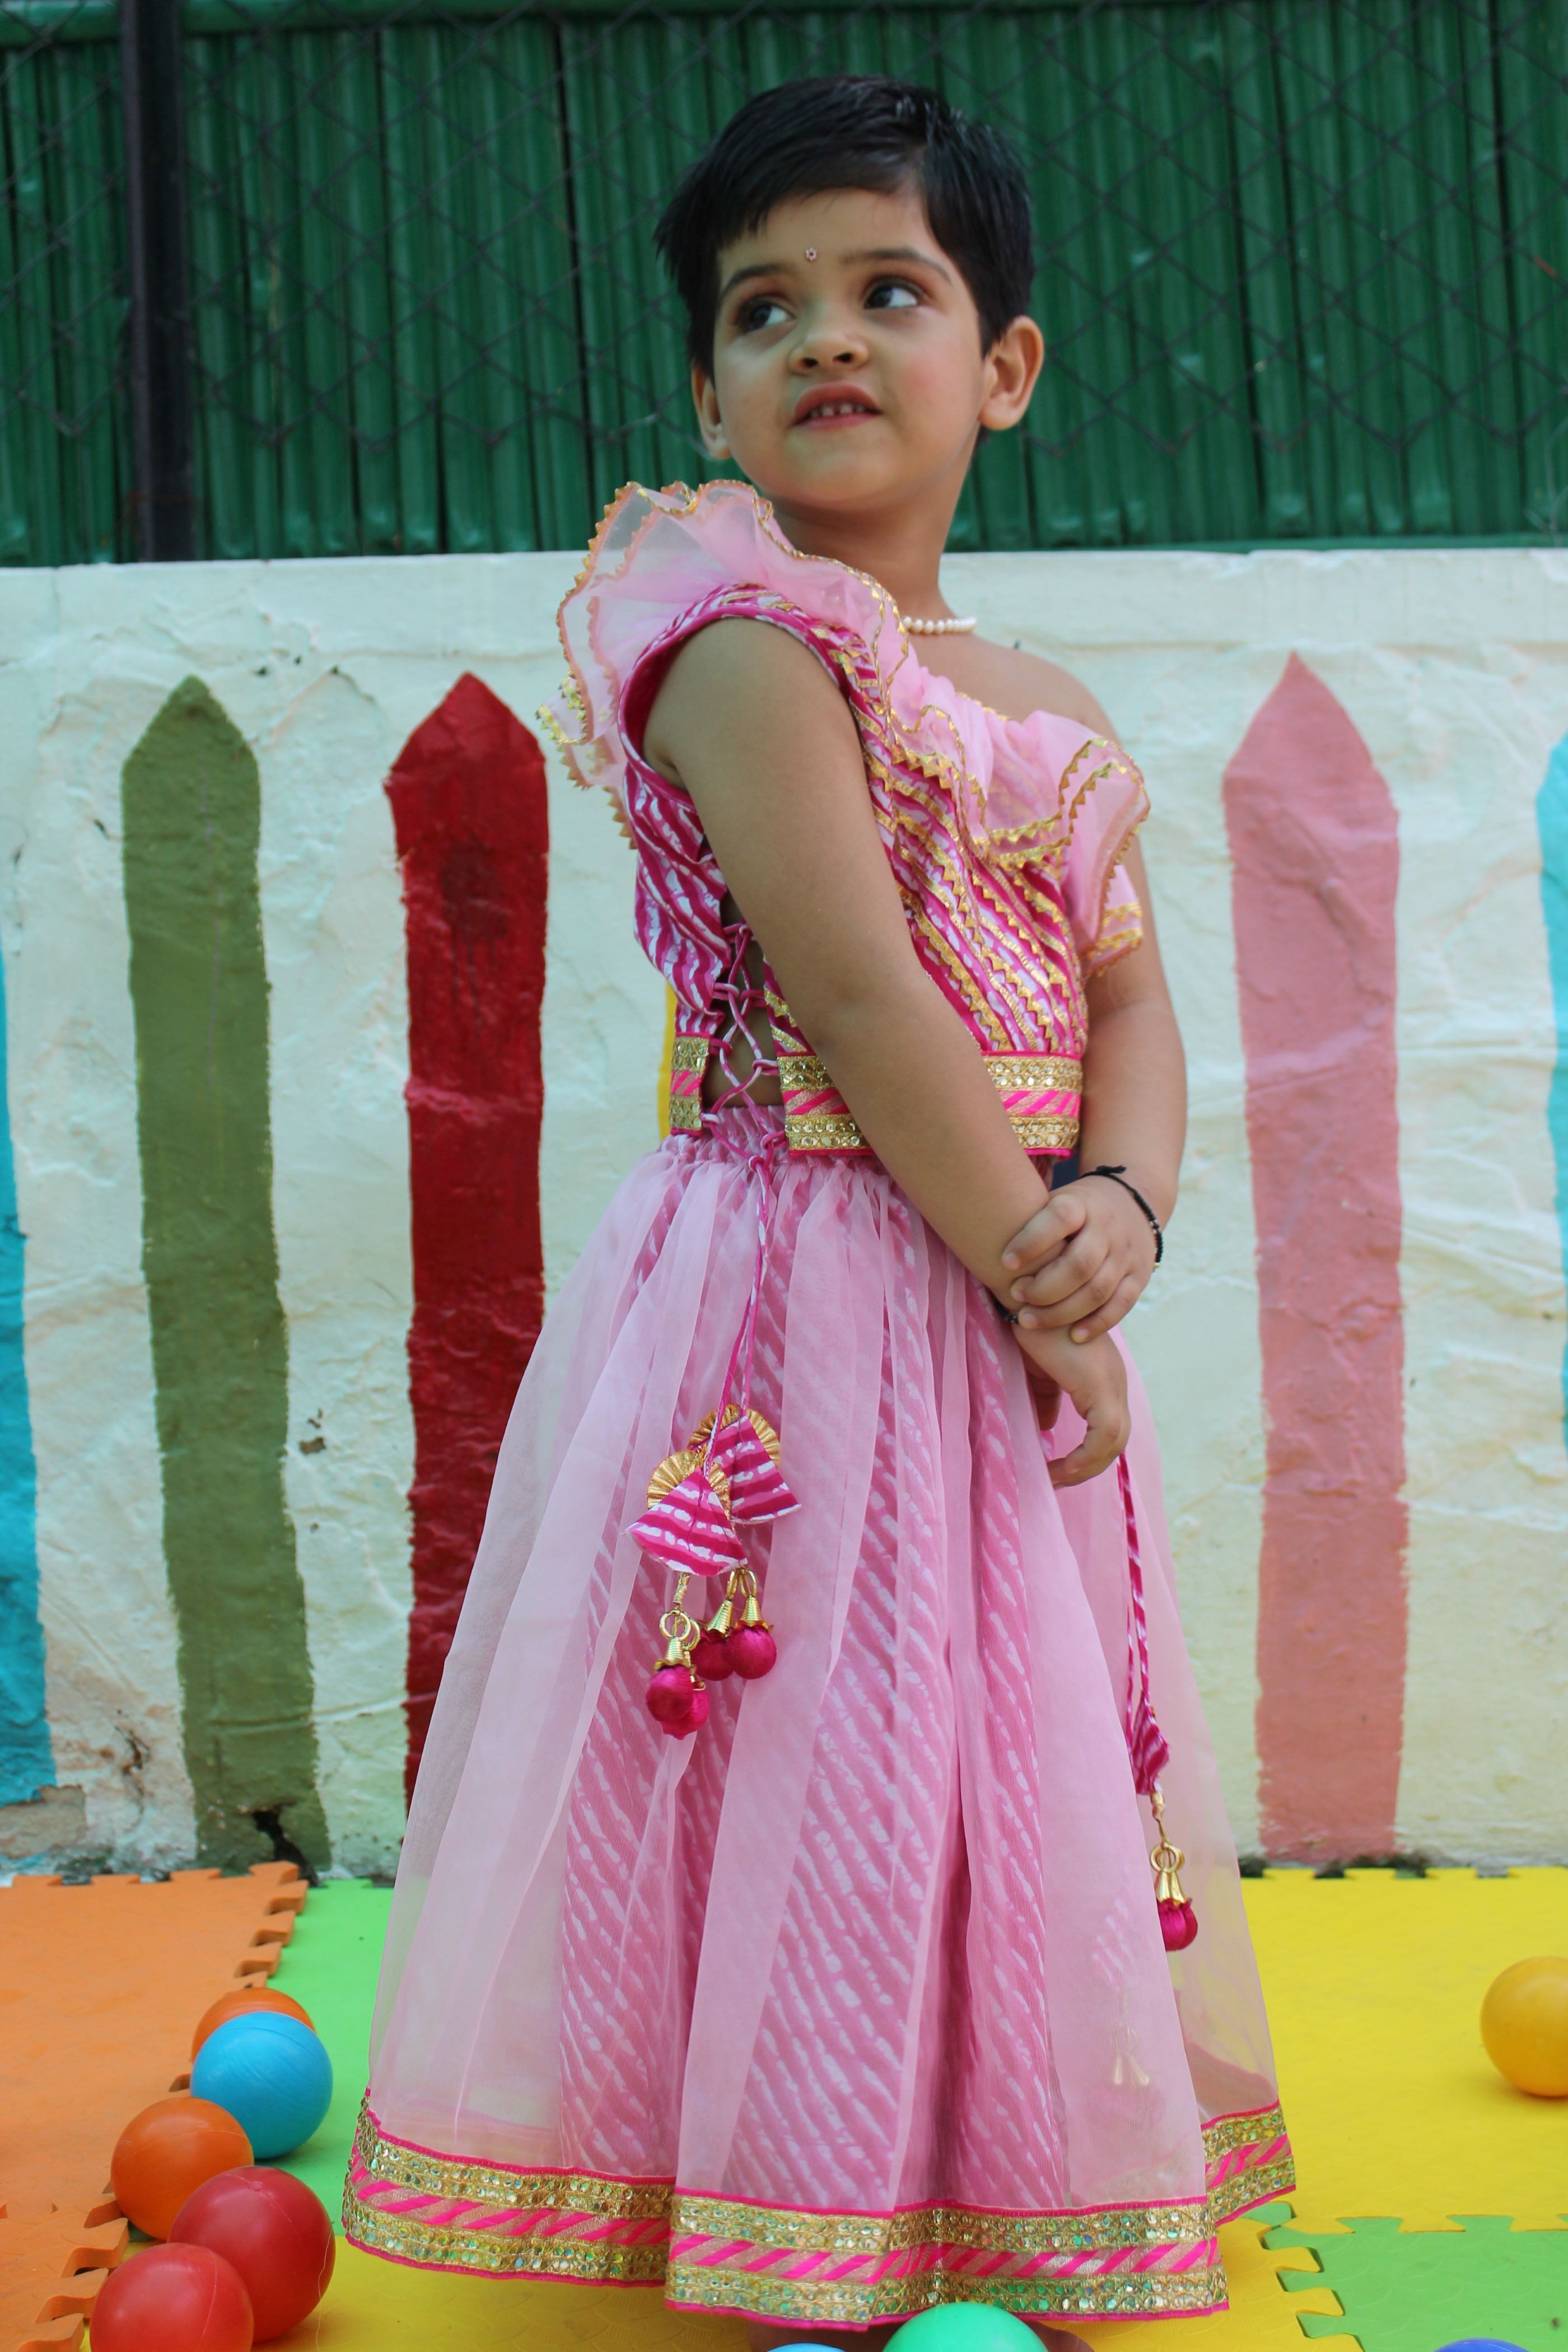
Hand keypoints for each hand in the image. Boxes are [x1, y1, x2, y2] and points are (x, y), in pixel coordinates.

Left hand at [1000, 1176, 1157, 1341]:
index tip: (1005, 1262)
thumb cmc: (1075, 1211)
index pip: (1059, 1220)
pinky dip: (1096, 1324)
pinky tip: (1073, 1336)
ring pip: (1097, 1291)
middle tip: (1016, 1297)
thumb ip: (1029, 1222)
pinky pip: (1120, 1305)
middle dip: (1043, 1288)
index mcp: (1081, 1205)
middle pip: (1079, 1265)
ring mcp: (1126, 1254)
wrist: (1133, 1203)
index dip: (1031, 1242)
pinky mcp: (1138, 1277)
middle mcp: (1107, 1228)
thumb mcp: (1053, 1201)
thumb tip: (982, 1244)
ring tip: (1028, 1321)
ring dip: (1061, 1312)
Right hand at [1012, 1321, 1128, 1485]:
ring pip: (1114, 1443)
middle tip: (1054, 1481)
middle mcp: (1114, 1382)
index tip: (1056, 1471)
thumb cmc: (1032, 1326)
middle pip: (1115, 1441)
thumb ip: (1045, 1398)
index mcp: (1103, 1378)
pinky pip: (1103, 1436)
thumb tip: (1046, 1428)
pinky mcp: (1099, 1386)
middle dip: (1087, 1467)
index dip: (1086, 1455)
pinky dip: (1085, 1458)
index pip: (1107, 1429)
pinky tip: (1059, 1467)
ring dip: (1085, 1468)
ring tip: (1053, 1478)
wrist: (1030, 1295)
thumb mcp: (1038, 1370)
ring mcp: (1111, 1383)